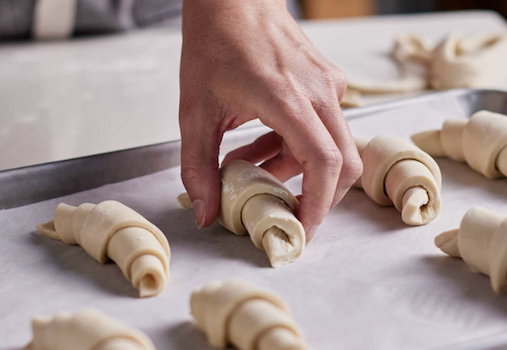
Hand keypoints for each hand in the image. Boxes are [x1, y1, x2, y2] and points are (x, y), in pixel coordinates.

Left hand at [179, 0, 361, 241]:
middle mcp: (320, 92)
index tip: (302, 228)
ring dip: (297, 170)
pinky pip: (323, 128)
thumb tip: (206, 212)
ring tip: (254, 171)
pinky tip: (260, 145)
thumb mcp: (195, 111)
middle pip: (344, 162)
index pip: (324, 162)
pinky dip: (295, 148)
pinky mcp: (327, 83)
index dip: (318, 204)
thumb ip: (198, 166)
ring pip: (332, 147)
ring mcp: (328, 85)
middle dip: (319, 197)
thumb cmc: (214, 42)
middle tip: (288, 214)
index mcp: (287, 97)